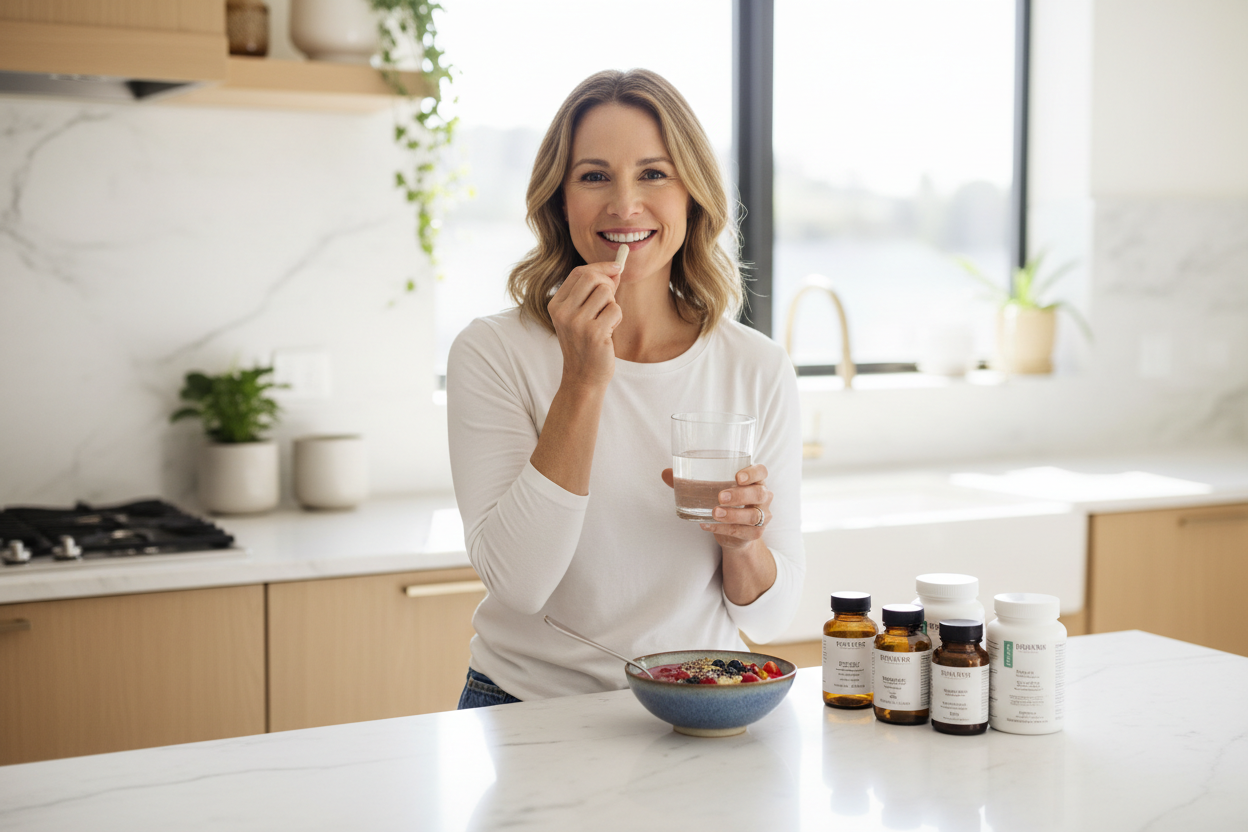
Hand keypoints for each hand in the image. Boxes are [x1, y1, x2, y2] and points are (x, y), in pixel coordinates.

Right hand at [547, 261, 623, 388]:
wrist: (583, 377)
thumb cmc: (586, 344)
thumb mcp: (583, 314)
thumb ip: (596, 291)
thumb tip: (616, 269)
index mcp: (556, 305)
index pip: (579, 272)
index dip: (601, 267)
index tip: (617, 268)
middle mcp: (563, 312)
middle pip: (592, 277)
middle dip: (608, 283)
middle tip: (610, 299)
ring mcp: (577, 323)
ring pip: (606, 292)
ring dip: (612, 305)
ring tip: (605, 322)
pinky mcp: (594, 333)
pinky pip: (615, 310)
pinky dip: (617, 319)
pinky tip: (608, 333)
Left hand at [660, 464, 772, 550]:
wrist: (735, 532)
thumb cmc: (724, 502)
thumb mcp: (709, 489)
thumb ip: (690, 481)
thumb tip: (665, 473)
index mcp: (755, 480)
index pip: (761, 471)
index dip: (752, 473)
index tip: (737, 477)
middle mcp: (763, 496)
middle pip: (759, 493)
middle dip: (740, 495)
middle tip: (720, 497)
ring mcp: (762, 516)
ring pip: (754, 516)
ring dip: (733, 514)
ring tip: (714, 513)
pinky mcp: (756, 533)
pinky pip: (743, 532)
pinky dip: (724, 529)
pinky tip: (707, 525)